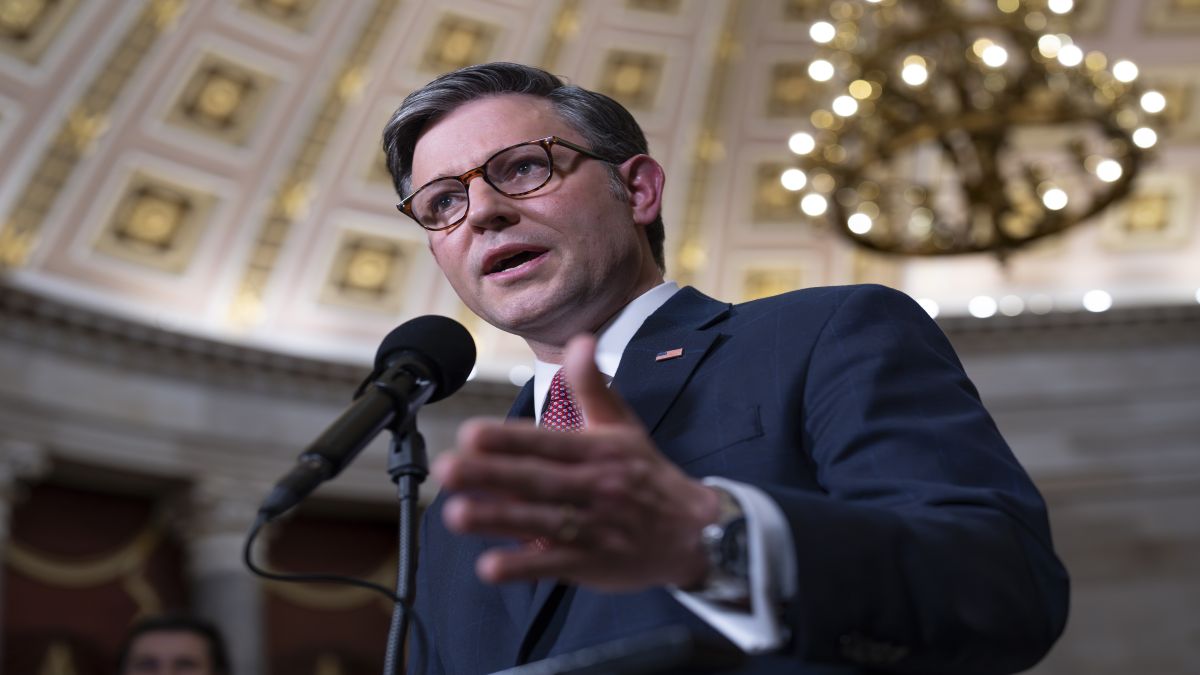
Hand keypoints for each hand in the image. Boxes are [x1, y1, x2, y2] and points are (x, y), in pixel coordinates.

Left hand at [432, 334, 720, 591]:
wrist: (694, 531)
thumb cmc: (647, 474)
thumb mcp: (623, 424)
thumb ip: (592, 385)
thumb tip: (580, 340)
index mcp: (597, 451)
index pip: (548, 442)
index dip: (510, 439)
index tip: (471, 433)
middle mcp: (594, 488)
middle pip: (536, 481)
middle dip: (490, 475)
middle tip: (446, 469)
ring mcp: (593, 528)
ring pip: (540, 523)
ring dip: (497, 520)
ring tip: (455, 514)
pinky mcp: (591, 564)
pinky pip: (554, 566)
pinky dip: (523, 567)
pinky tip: (489, 567)